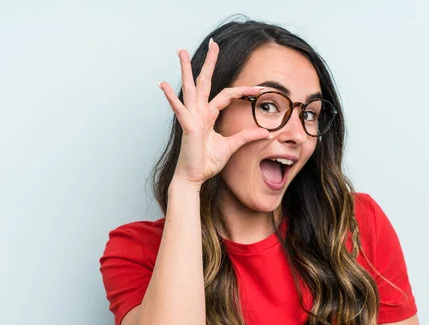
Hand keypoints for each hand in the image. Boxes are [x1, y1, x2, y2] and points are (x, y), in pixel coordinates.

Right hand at [158, 39, 269, 187]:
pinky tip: (162, 85)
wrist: (194, 177)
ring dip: (185, 69)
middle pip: (205, 82)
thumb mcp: (232, 146)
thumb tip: (265, 132)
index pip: (227, 95)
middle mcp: (199, 112)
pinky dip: (170, 97)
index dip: (243, 91)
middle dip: (209, 62)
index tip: (259, 90)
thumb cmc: (207, 162)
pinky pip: (179, 109)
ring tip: (181, 51)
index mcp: (209, 115)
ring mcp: (191, 117)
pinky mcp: (187, 126)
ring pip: (190, 88)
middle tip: (214, 44)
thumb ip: (246, 137)